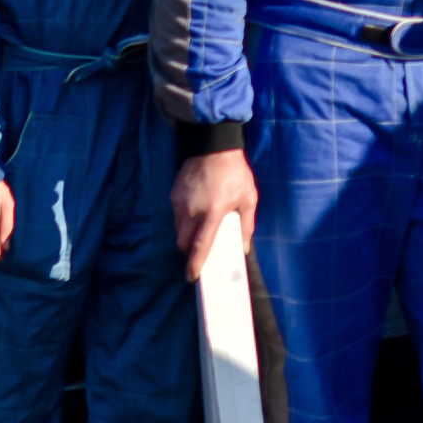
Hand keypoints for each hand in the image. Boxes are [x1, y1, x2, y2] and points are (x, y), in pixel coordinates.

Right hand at [172, 148, 258, 281]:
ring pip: (177, 229)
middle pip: (183, 241)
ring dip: (186, 236)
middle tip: (198, 255)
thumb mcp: (249, 198)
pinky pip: (176, 215)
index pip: (201, 244)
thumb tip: (243, 247)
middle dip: (188, 252)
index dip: (195, 263)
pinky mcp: (174, 194)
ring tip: (200, 232)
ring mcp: (180, 201)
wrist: (213, 146)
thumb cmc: (235, 173)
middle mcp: (193, 209)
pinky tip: (196, 213)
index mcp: (213, 212)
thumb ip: (247, 225)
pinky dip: (184, 221)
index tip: (192, 276)